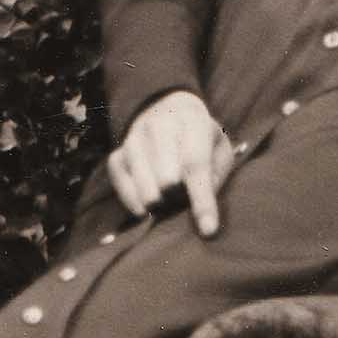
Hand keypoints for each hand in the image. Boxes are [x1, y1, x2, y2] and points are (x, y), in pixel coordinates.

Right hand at [106, 89, 232, 237]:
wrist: (168, 108)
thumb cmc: (200, 137)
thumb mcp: (219, 147)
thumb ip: (216, 174)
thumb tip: (202, 206)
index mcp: (191, 120)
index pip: (196, 164)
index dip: (202, 200)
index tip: (208, 229)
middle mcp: (159, 124)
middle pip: (165, 173)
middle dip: (175, 195)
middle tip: (181, 202)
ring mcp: (134, 137)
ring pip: (141, 178)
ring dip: (154, 199)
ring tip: (163, 205)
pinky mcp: (118, 152)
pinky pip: (119, 178)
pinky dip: (130, 198)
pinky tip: (143, 210)